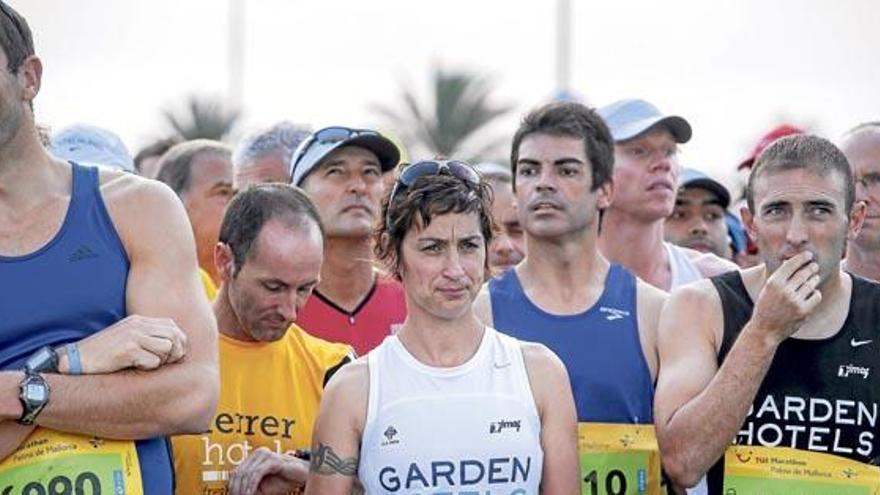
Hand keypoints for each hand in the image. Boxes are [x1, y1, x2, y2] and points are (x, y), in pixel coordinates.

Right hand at [59, 315, 186, 373]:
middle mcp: (138, 325)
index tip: (171, 355)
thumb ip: (146, 337)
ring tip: (147, 364)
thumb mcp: (126, 338)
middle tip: (164, 363)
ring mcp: (133, 336)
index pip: (172, 326)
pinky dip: (148, 368)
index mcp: (138, 321)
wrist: (77, 359)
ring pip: (167, 348)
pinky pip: (153, 361)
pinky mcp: (128, 350)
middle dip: (175, 352)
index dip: (177, 342)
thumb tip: (173, 346)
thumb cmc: (103, 354)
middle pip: (174, 336)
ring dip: (161, 360)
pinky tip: (135, 368)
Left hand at [228, 447, 307, 494]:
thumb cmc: (284, 480)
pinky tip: (249, 494)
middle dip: (236, 489)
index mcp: (255, 457)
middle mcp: (259, 453)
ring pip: (247, 474)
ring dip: (243, 489)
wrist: (304, 476)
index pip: (237, 472)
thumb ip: (250, 485)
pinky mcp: (273, 460)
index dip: (232, 487)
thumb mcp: (263, 485)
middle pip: (239, 473)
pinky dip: (251, 486)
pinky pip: (257, 473)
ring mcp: (266, 455)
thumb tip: (234, 491)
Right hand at [751, 251, 821, 343]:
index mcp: (773, 282)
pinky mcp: (804, 310)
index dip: (802, 258)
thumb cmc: (766, 307)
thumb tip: (793, 262)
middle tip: (815, 266)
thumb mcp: (767, 289)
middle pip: (804, 273)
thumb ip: (780, 277)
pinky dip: (815, 293)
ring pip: (811, 284)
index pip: (791, 264)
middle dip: (811, 268)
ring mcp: (794, 301)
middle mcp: (784, 290)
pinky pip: (816, 296)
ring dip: (814, 280)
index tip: (808, 255)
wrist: (764, 329)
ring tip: (814, 278)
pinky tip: (812, 293)